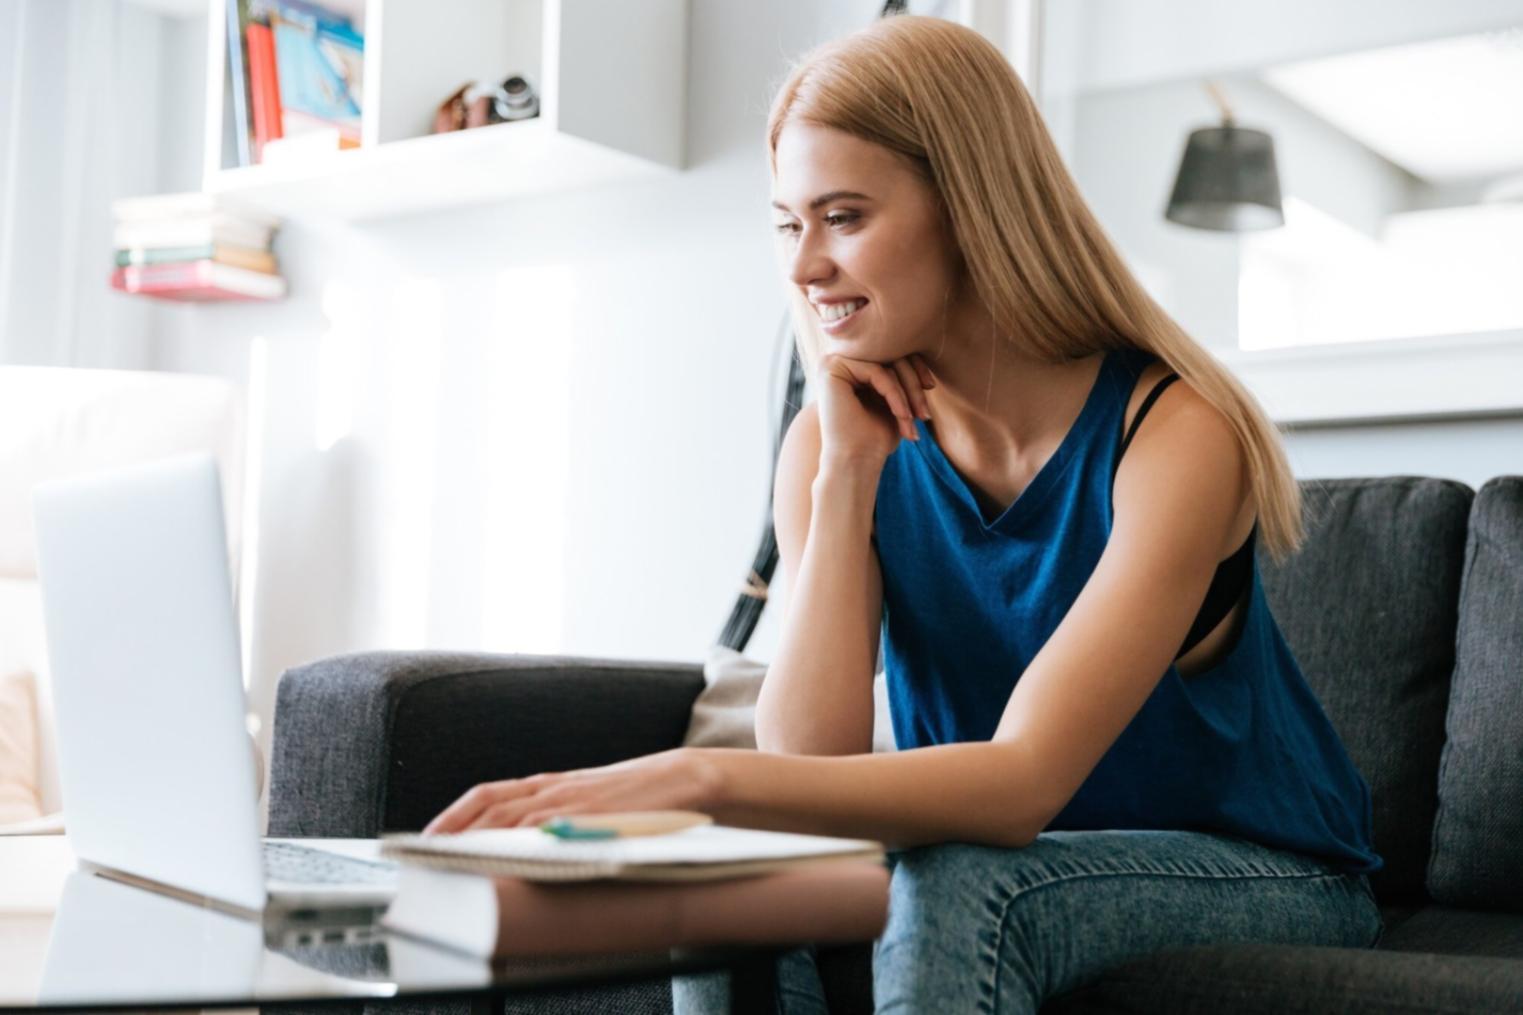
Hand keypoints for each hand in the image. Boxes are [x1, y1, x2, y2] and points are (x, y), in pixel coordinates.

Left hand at [421, 748, 720, 835]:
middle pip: (488, 805)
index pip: (488, 794)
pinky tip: (500, 858)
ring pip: (509, 817)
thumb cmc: (634, 797)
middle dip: (452, 829)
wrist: (679, 778)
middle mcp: (552, 789)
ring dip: (476, 838)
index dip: (453, 814)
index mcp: (549, 784)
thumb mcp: (586, 801)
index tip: (428, 836)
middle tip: (426, 853)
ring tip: (452, 859)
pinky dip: (517, 842)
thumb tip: (525, 842)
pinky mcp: (589, 815)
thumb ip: (555, 815)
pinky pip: (544, 830)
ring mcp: (570, 801)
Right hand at [815, 353, 935, 467]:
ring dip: (908, 392)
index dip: (915, 368)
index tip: (931, 388)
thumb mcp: (895, 399)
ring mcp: (831, 361)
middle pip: (889, 354)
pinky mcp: (831, 369)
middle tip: (925, 415)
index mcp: (849, 365)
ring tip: (917, 419)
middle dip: (914, 384)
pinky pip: (877, 371)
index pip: (890, 352)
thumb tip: (919, 345)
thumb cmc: (875, 437)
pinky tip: (903, 416)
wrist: (855, 463)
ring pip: (885, 362)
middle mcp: (837, 358)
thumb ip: (900, 373)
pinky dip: (895, 394)